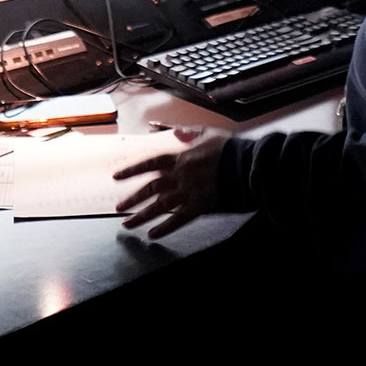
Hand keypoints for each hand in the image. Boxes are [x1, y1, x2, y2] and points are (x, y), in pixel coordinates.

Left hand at [114, 127, 229, 238]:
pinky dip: (164, 229)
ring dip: (141, 216)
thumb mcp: (207, 133)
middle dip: (132, 199)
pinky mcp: (200, 208)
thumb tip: (170, 130)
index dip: (132, 171)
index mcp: (181, 158)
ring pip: (159, 206)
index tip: (116, 177)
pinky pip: (178, 221)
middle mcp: (180, 176)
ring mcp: (188, 193)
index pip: (150, 164)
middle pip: (150, 189)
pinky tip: (152, 235)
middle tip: (118, 208)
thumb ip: (186, 132)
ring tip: (127, 225)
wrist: (249, 165)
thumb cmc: (231, 148)